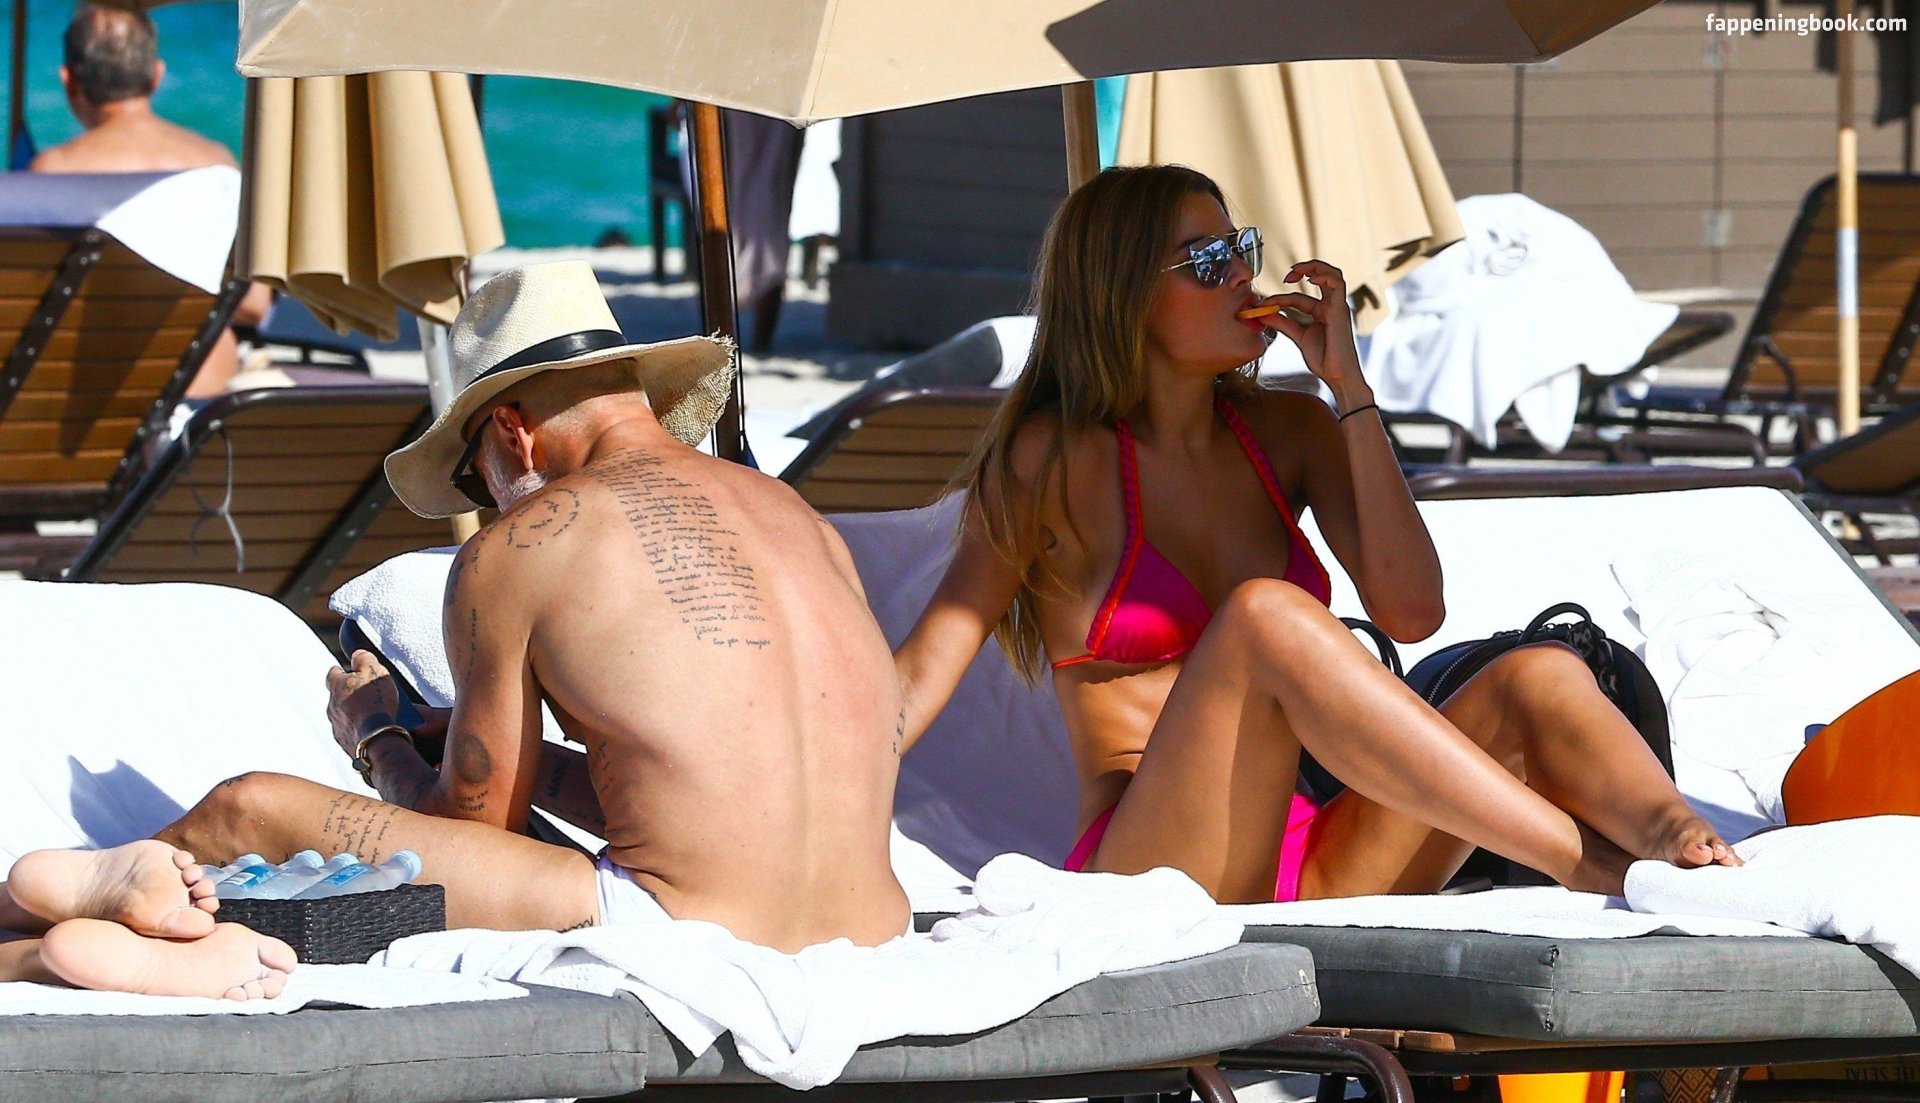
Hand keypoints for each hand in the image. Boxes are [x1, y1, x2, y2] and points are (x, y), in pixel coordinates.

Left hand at [326, 650, 401, 757]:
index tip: (344, 669)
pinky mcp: (343, 741)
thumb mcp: (374, 670)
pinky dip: (356, 729)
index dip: (340, 671)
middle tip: (364, 693)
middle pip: (337, 695)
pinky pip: (349, 731)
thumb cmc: (375, 702)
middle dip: (348, 693)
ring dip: (352, 713)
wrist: (376, 738)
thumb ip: (364, 658)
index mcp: (337, 685)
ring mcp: (336, 725)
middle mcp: (331, 705)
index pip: (332, 673)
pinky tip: (370, 729)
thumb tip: (357, 653)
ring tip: (370, 714)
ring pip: (342, 714)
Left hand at [1253, 260, 1364, 395]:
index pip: (1297, 297)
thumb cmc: (1323, 359)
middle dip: (1303, 269)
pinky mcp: (1340, 309)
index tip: (1261, 305)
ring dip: (1314, 266)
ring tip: (1296, 270)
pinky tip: (1310, 277)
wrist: (1336, 375)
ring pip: (1332, 274)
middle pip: (1321, 275)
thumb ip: (1283, 323)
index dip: (1278, 298)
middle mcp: (1330, 305)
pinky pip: (1338, 284)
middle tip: (1286, 275)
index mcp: (1320, 312)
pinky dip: (1325, 275)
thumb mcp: (1298, 337)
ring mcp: (1337, 306)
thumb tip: (1263, 313)